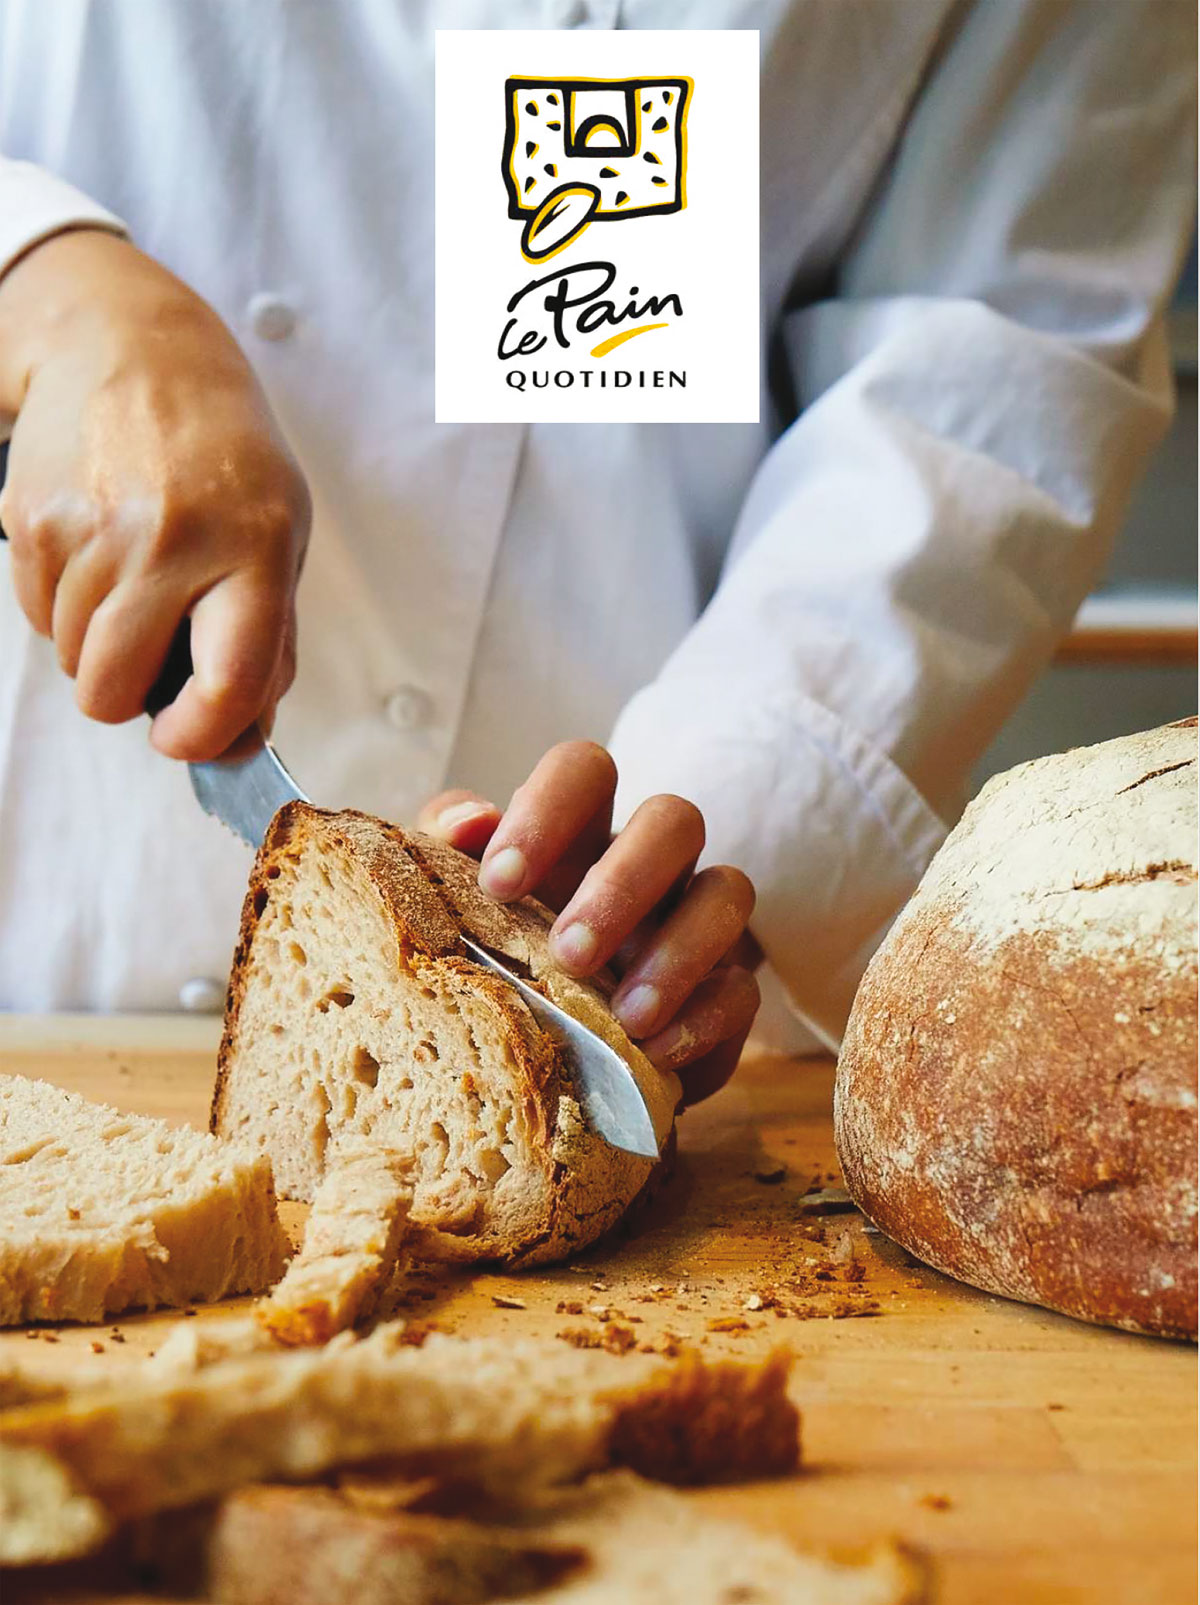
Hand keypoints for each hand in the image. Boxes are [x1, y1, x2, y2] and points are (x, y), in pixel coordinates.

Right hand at [0, 228, 309, 758]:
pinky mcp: (33, 516)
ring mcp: (94, 527)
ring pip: (71, 660)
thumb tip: (238, 740)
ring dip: (96, 646)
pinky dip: (61, 607)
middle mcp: (171, 539)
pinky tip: (95, 553)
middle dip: (126, 699)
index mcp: (255, 550)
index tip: (183, 739)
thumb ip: (266, 643)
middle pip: (114, 689)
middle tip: (150, 661)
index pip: (230, 681)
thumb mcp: (279, 538)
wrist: (137, 350)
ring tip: (131, 580)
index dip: (202, 736)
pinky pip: (35, 615)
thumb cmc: (225, 461)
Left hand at [419, 741, 761, 1104]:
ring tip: (626, 1016)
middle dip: (625, 883)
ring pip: (727, 892)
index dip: (548, 809)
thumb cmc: (493, 964)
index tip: (499, 883)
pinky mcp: (723, 993)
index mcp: (576, 832)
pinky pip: (743, 989)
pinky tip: (654, 1051)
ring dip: (679, 952)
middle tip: (570, 953)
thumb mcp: (455, 910)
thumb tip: (469, 825)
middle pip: (674, 819)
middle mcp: (645, 865)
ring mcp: (693, 924)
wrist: (538, 1065)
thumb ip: (446, 856)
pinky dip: (704, 1020)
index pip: (584, 771)